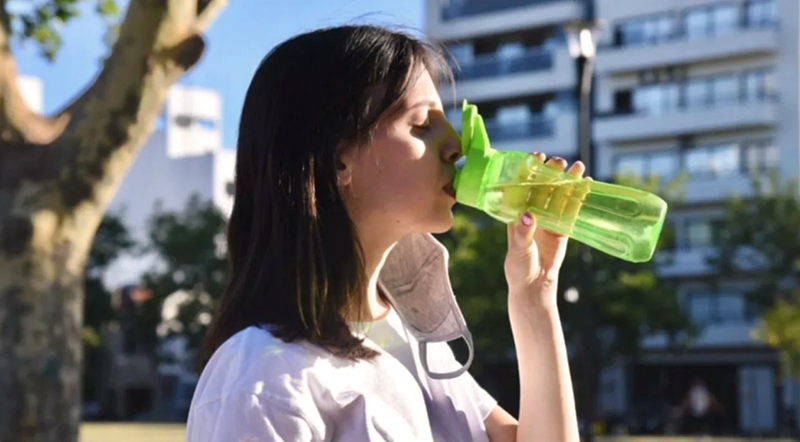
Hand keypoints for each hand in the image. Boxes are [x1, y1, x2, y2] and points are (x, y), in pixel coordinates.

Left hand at [504, 153, 586, 310]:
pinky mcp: (562, 227)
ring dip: (567, 181)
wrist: (534, 285)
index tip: (536, 156)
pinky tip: (586, 184)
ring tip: (578, 167)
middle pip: (542, 186)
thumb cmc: (519, 267)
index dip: (527, 169)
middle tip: (559, 161)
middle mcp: (532, 211)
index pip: (521, 185)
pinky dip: (578, 197)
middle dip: (550, 172)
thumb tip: (528, 215)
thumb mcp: (518, 250)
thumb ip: (522, 233)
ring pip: (558, 195)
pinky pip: (571, 209)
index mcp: (516, 212)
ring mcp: (548, 218)